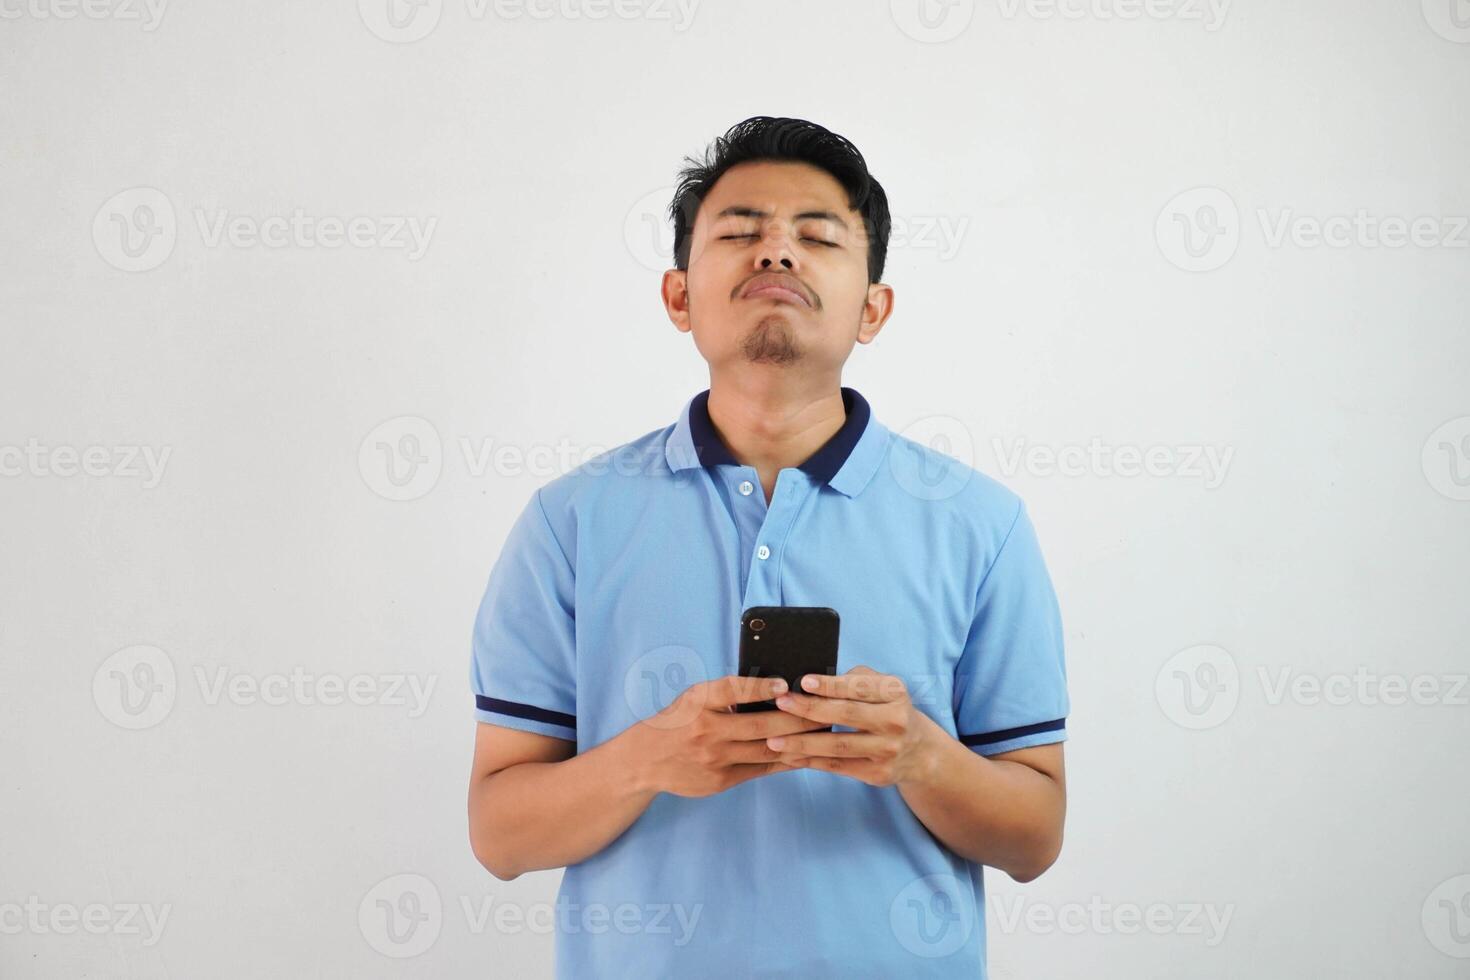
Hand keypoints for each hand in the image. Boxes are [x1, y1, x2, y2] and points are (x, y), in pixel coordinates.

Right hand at [629, 674, 833, 798]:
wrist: (644, 760)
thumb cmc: (678, 721)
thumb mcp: (695, 698)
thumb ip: (728, 694)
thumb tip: (776, 689)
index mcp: (699, 701)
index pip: (732, 689)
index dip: (760, 687)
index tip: (785, 685)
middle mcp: (706, 730)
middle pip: (760, 724)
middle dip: (797, 719)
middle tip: (825, 712)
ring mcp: (714, 759)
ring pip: (766, 750)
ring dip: (798, 742)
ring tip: (823, 733)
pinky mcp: (720, 781)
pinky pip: (760, 770)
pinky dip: (784, 761)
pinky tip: (804, 754)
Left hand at [764, 665, 939, 786]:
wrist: (918, 752)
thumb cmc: (888, 709)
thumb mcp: (883, 687)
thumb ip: (855, 680)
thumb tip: (813, 682)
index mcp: (895, 693)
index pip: (859, 686)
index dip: (830, 685)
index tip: (803, 681)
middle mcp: (894, 721)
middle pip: (846, 714)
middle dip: (809, 709)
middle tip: (781, 704)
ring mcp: (887, 750)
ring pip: (837, 746)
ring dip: (802, 742)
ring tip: (774, 739)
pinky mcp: (877, 774)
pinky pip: (837, 766)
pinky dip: (811, 761)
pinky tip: (789, 756)